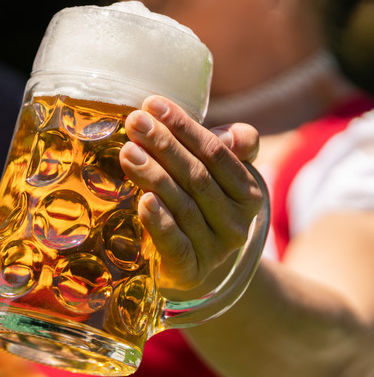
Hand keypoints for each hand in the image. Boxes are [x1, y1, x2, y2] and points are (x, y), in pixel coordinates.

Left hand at [120, 96, 262, 289]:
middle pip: (197, 177)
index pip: (216, 153)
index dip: (185, 127)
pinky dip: (159, 222)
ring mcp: (215, 249)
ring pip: (183, 206)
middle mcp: (237, 222)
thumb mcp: (213, 175)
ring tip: (128, 153)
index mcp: (248, 191)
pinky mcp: (189, 271)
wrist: (190, 269)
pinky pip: (175, 245)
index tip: (153, 104)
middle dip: (164, 146)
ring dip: (154, 176)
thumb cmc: (196, 207)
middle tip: (134, 122)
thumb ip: (225, 149)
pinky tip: (143, 201)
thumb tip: (233, 134)